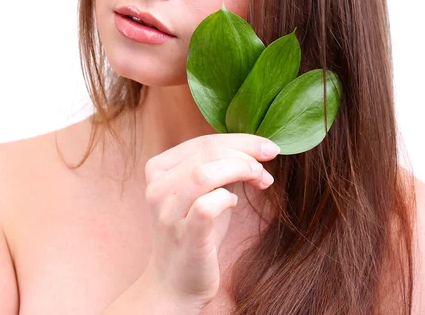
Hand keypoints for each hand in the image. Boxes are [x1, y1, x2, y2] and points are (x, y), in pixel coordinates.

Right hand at [142, 133, 279, 309]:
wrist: (175, 283)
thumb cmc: (196, 231)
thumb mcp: (204, 190)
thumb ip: (220, 166)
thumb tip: (259, 148)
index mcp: (158, 168)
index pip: (203, 142)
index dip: (240, 141)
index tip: (268, 148)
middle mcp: (156, 187)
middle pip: (206, 152)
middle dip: (245, 153)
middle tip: (267, 165)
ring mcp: (167, 213)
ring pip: (204, 174)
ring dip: (239, 169)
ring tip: (259, 179)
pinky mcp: (184, 236)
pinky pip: (207, 206)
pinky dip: (227, 198)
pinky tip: (233, 203)